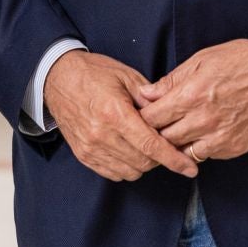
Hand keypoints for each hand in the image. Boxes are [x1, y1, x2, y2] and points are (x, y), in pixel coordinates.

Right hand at [45, 50, 199, 181]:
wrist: (57, 78)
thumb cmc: (93, 73)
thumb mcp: (126, 76)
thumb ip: (150, 98)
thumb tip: (170, 115)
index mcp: (115, 113)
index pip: (151, 145)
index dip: (174, 160)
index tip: (190, 169)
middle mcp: (101, 134)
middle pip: (144, 162)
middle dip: (160, 158)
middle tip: (164, 143)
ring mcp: (90, 147)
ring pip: (130, 171)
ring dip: (144, 163)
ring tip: (144, 145)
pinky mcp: (83, 155)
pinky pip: (113, 173)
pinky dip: (127, 167)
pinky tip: (129, 151)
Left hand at [137, 39, 247, 162]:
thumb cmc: (241, 61)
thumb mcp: (201, 60)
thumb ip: (171, 81)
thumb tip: (146, 94)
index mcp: (191, 95)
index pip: (152, 118)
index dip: (142, 117)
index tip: (140, 115)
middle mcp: (203, 120)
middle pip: (164, 138)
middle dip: (155, 133)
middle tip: (152, 128)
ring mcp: (220, 137)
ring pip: (182, 152)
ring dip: (175, 144)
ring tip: (174, 133)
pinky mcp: (235, 147)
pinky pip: (206, 155)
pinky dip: (198, 147)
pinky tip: (199, 134)